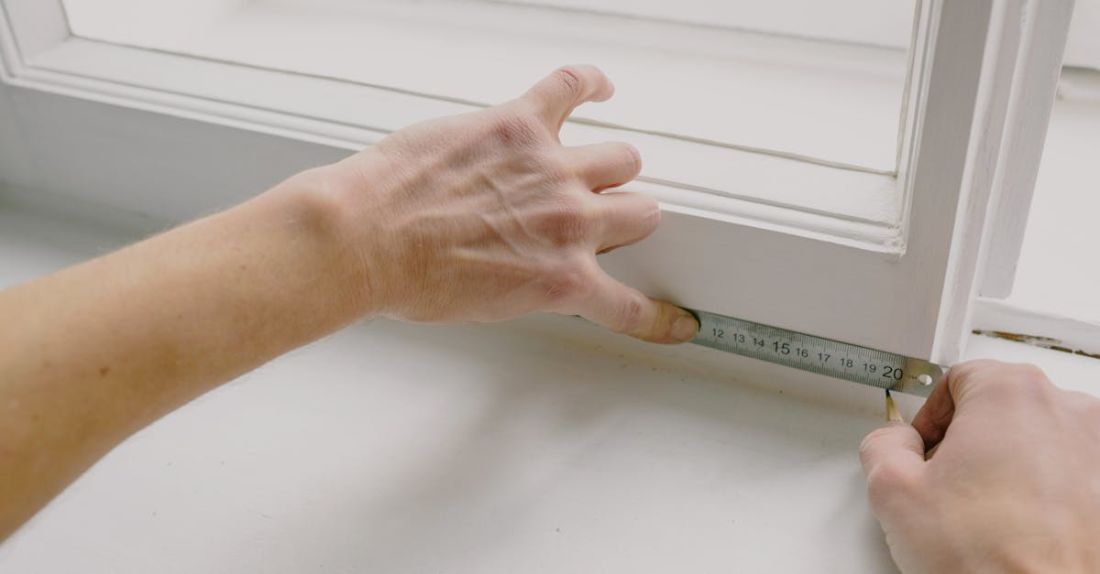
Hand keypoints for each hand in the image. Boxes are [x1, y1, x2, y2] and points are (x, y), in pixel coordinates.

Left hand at [318, 65, 697, 342]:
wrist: (365, 240)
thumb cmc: (410, 279)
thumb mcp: (487, 305)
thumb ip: (533, 284)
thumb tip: (539, 269)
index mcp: (562, 280)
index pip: (631, 307)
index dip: (660, 317)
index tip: (677, 320)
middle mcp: (571, 223)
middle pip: (641, 212)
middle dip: (626, 218)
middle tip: (602, 218)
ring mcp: (550, 169)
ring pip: (623, 156)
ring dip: (611, 166)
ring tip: (591, 166)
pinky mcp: (519, 124)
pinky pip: (572, 87)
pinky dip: (590, 83)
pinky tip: (598, 88)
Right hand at [859, 360, 1099, 572]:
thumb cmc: (993, 558)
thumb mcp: (892, 492)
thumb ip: (881, 445)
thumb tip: (894, 445)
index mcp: (1010, 393)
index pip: (958, 378)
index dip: (931, 416)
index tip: (924, 450)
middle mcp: (1066, 410)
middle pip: (1002, 405)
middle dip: (972, 441)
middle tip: (950, 487)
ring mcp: (1098, 449)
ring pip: (1040, 440)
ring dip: (1013, 466)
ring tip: (990, 516)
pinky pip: (1072, 474)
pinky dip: (1049, 493)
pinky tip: (1024, 529)